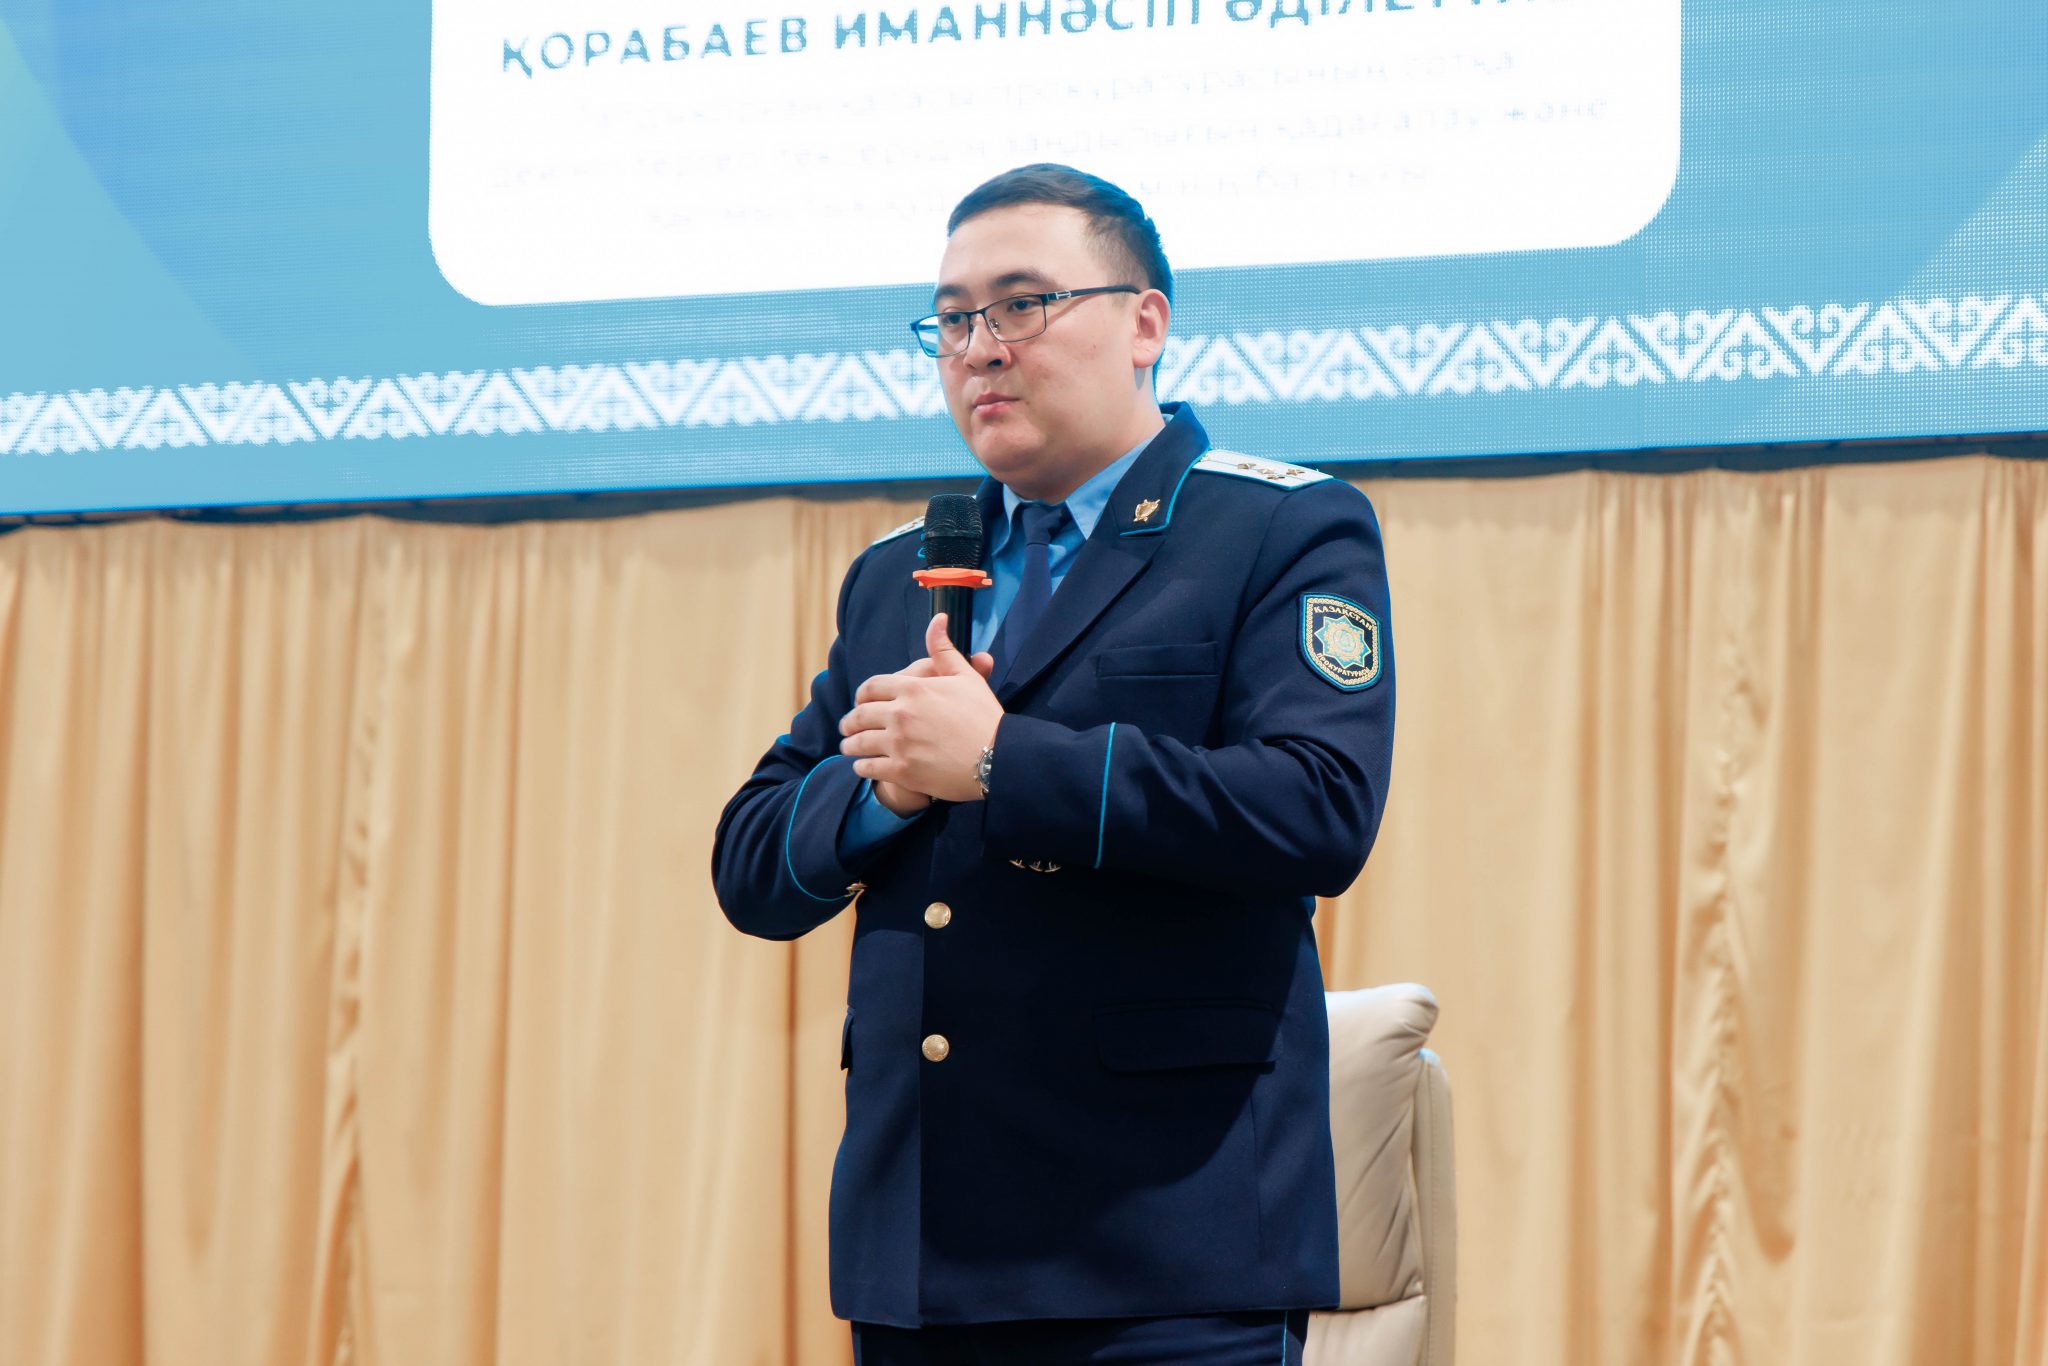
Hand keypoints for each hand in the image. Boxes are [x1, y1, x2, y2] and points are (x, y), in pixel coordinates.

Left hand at [841, 614, 1000, 804]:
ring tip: (848, 747)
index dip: (861, 695)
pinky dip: (861, 766)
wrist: (997, 758)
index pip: (870, 687)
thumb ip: (944, 649)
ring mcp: (899, 743)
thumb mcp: (965, 677)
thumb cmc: (984, 716)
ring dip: (850, 745)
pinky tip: (862, 766)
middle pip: (859, 715)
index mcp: (912, 688)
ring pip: (859, 743)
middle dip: (849, 722)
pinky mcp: (901, 770)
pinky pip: (868, 767)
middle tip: (846, 728)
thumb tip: (938, 618)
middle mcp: (900, 714)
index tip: (859, 702)